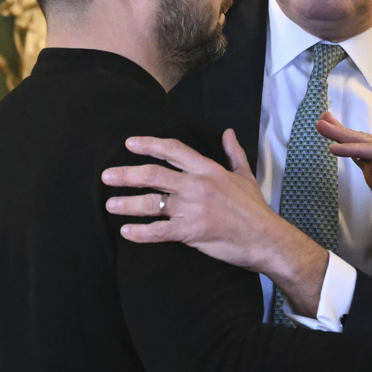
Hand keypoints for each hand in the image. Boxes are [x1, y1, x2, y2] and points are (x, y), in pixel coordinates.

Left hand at [101, 130, 327, 312]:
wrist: (265, 238)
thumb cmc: (255, 209)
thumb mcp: (245, 176)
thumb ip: (233, 153)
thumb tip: (228, 133)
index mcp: (208, 170)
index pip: (174, 150)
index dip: (149, 144)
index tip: (129, 143)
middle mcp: (197, 186)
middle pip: (154, 175)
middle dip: (126, 175)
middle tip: (106, 176)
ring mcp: (193, 209)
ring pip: (153, 203)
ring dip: (128, 204)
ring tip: (110, 205)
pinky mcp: (192, 232)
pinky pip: (159, 231)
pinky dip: (141, 232)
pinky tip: (127, 232)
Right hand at [316, 112, 371, 266]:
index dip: (355, 149)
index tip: (333, 149)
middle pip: (367, 142)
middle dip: (344, 133)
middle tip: (322, 122)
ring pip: (363, 146)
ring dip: (344, 135)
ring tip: (324, 123)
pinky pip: (363, 155)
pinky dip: (348, 147)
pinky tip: (336, 140)